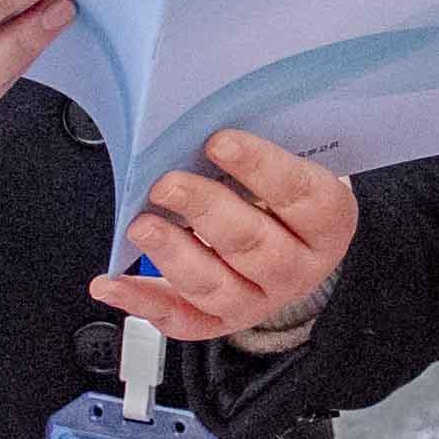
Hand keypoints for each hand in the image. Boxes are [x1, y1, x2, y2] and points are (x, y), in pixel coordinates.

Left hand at [100, 127, 356, 349]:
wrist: (297, 240)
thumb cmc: (287, 191)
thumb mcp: (294, 160)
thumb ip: (264, 145)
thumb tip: (204, 117)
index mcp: (327, 222)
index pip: (299, 195)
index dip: (260, 166)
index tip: (218, 141)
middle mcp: (298, 267)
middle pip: (253, 245)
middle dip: (204, 210)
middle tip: (167, 183)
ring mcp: (261, 299)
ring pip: (216, 286)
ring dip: (173, 254)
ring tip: (142, 225)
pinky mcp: (224, 321)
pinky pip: (183, 320)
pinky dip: (142, 302)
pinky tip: (111, 283)